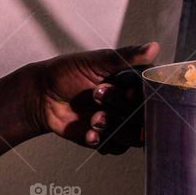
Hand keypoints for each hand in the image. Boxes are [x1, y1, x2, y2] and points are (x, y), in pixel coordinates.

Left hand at [33, 42, 158, 153]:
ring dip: (113, 128)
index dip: (143, 96)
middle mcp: (130, 103)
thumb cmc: (67, 72)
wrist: (41, 96)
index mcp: (133, 82)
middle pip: (145, 116)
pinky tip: (88, 132)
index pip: (154, 93)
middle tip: (97, 95)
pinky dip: (102, 141)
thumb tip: (154, 47)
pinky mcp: (107, 138)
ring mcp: (120, 122)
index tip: (127, 91)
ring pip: (133, 136)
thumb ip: (127, 57)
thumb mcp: (97, 61)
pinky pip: (116, 147)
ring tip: (93, 119)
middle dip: (121, 109)